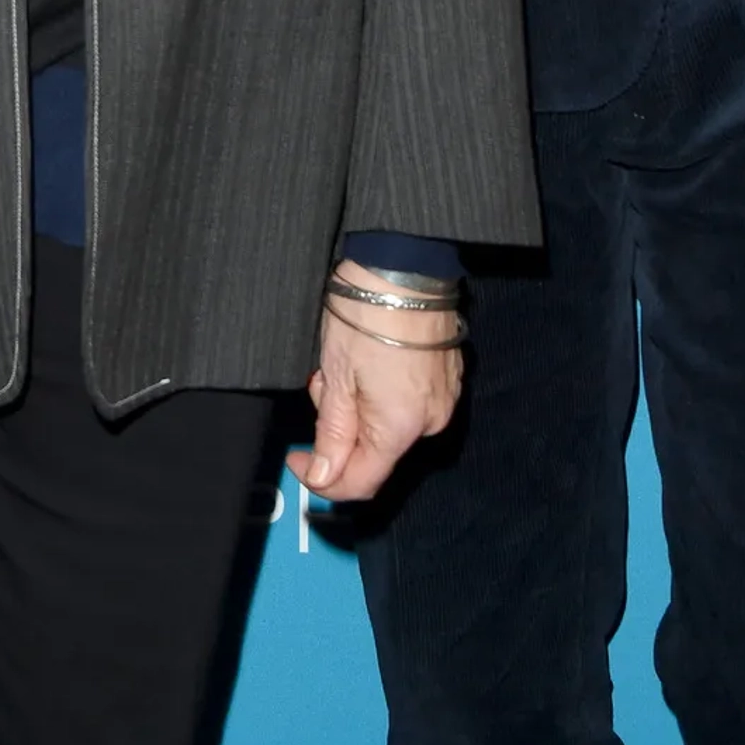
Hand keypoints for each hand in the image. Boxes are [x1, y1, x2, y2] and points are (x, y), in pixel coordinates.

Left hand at [285, 259, 463, 503]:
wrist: (404, 263)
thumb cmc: (368, 313)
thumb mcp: (337, 374)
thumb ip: (333, 432)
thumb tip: (323, 477)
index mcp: (402, 427)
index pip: (362, 481)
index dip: (324, 478)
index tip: (298, 459)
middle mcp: (430, 421)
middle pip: (374, 449)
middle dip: (340, 426)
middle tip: (323, 383)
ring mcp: (442, 397)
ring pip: (388, 424)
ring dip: (359, 406)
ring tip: (343, 362)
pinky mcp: (446, 376)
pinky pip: (407, 402)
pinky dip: (382, 392)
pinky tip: (368, 359)